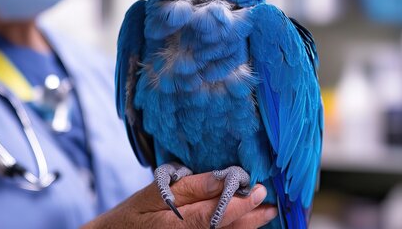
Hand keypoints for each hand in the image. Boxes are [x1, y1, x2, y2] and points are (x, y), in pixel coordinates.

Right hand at [82, 172, 277, 228]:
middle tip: (269, 205)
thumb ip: (189, 187)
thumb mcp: (154, 193)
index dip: (241, 203)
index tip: (258, 188)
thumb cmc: (132, 215)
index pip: (216, 215)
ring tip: (265, 214)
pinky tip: (243, 225)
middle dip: (251, 217)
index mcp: (176, 226)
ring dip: (247, 227)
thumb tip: (222, 177)